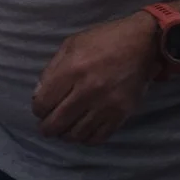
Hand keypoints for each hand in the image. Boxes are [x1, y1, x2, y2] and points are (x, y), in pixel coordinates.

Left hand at [29, 13, 159, 143]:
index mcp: (72, 69)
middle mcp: (88, 90)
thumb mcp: (71, 45)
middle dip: (47, 128)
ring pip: (77, 134)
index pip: (43, 103)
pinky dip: (86, 139)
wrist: (141, 43)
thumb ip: (51, 70)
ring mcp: (106, 104)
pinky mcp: (121, 114)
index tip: (41, 109)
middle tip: (47, 127)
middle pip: (57, 123)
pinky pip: (98, 137)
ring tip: (64, 130)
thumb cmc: (103, 40)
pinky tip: (83, 131)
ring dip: (66, 135)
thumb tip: (39, 97)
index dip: (38, 110)